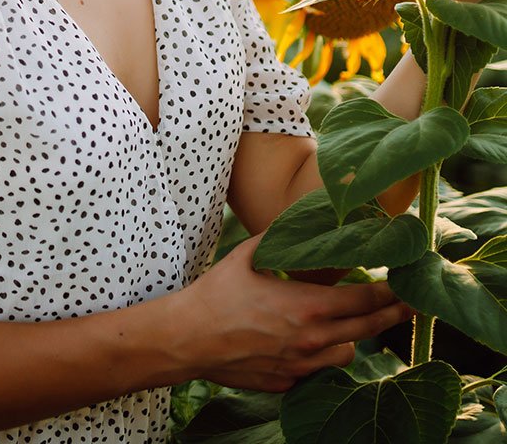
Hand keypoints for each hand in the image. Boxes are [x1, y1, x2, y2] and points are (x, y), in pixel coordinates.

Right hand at [167, 236, 412, 391]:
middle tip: (413, 306)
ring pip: (346, 354)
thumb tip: (292, 221)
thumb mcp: (245, 256)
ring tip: (348, 323)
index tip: (406, 285)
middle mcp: (312, 339)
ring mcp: (302, 364)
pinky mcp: (288, 381)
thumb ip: (275, 238)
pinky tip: (307, 341)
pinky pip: (317, 369)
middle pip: (368, 328)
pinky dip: (320, 355)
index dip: (390, 292)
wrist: (189, 338)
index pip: (364, 299)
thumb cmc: (216, 294)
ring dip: (352, 337)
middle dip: (394, 316)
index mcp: (307, 306)